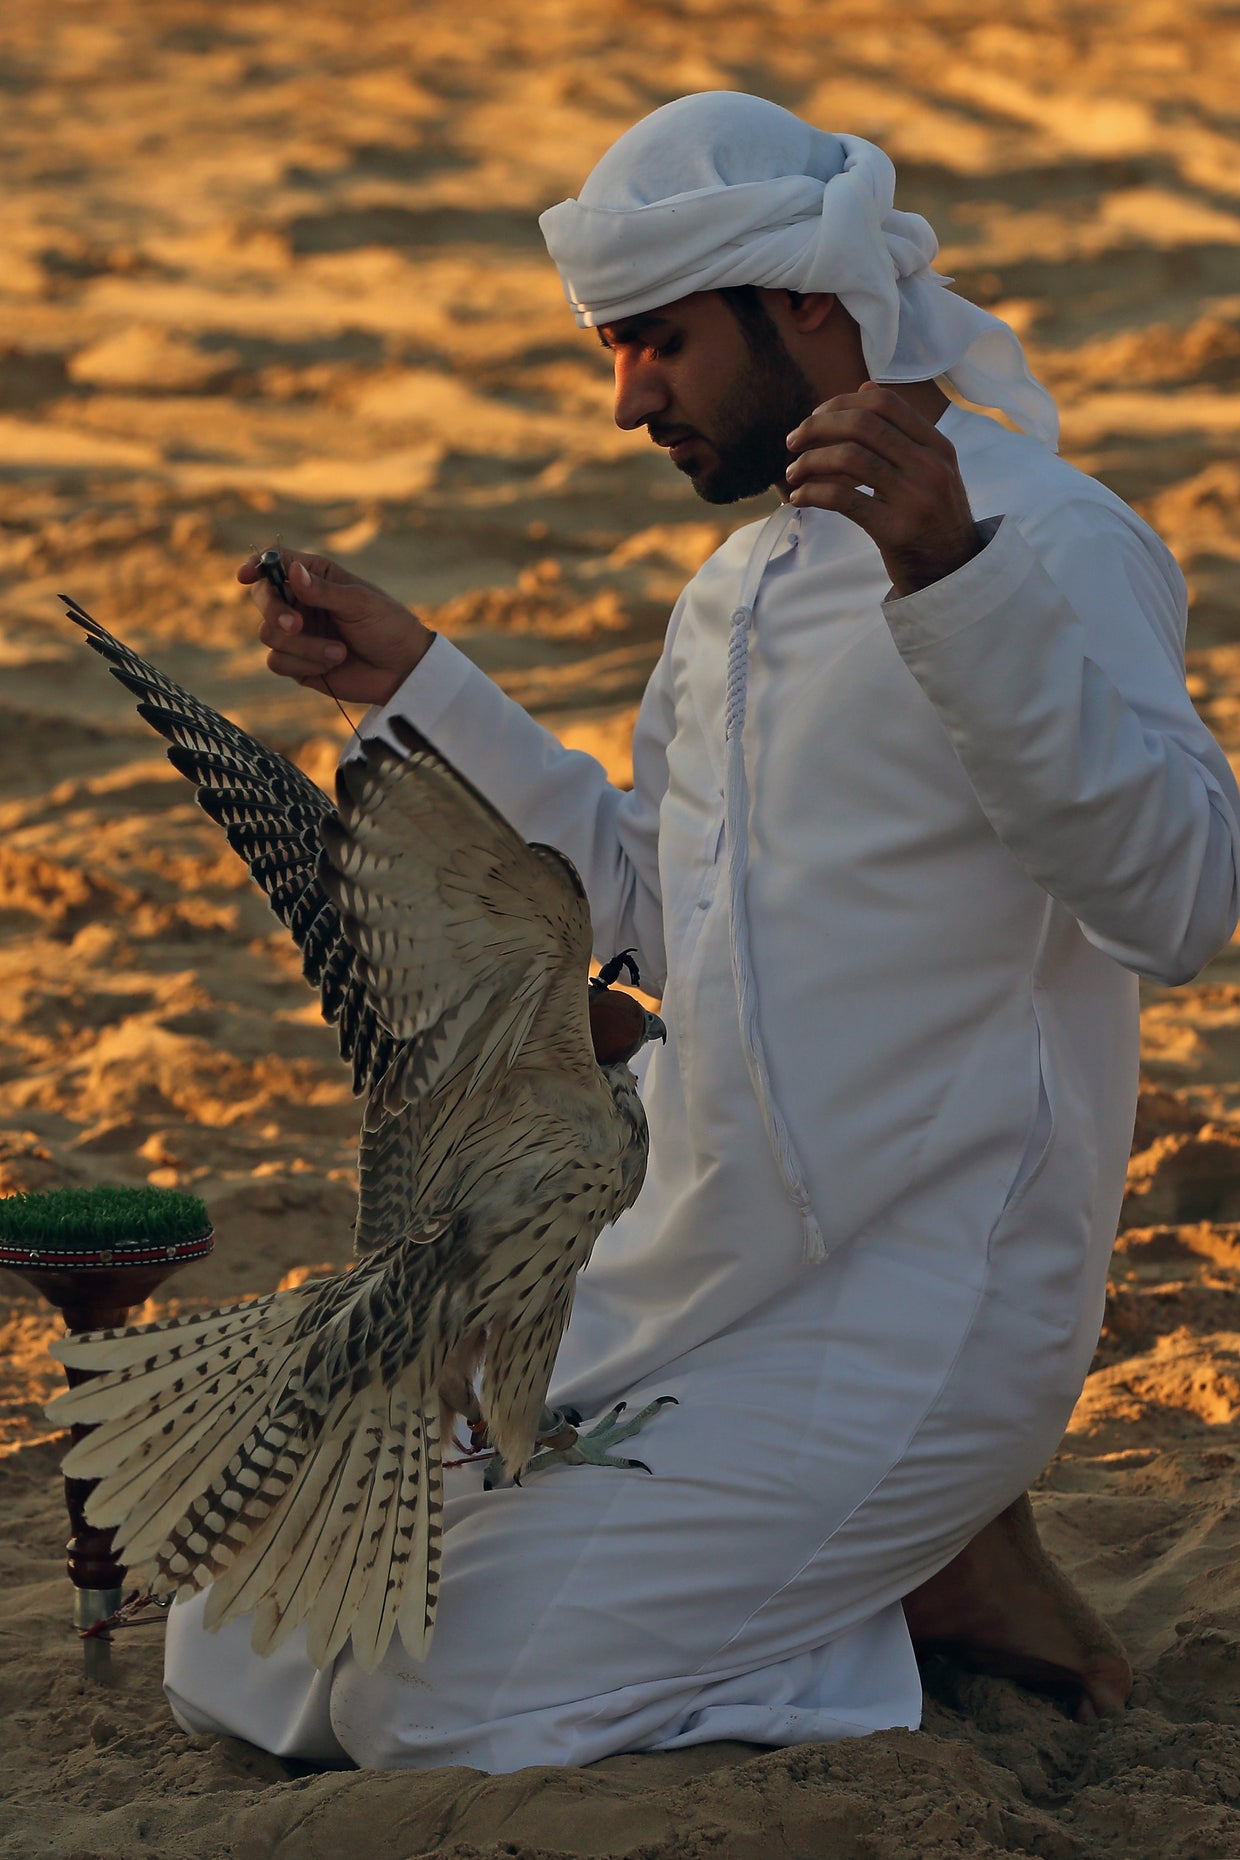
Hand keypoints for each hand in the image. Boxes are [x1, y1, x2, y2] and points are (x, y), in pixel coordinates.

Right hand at [239, 550, 434, 707]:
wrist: (402, 671)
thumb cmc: (388, 627)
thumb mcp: (360, 603)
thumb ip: (323, 590)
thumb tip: (292, 572)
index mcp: (316, 576)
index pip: (275, 563)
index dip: (256, 566)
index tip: (245, 576)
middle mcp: (301, 602)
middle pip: (263, 598)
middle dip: (275, 612)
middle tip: (296, 625)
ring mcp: (297, 633)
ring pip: (269, 635)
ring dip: (303, 647)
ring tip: (339, 653)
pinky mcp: (297, 662)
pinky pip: (277, 661)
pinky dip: (303, 664)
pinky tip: (332, 666)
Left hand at [784, 384, 983, 597]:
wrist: (954, 572)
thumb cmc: (934, 519)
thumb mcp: (932, 470)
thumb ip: (902, 433)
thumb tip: (865, 386)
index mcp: (937, 446)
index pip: (884, 403)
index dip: (841, 403)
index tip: (815, 417)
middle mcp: (929, 466)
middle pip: (862, 424)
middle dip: (816, 427)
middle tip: (792, 441)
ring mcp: (914, 497)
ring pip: (848, 458)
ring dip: (810, 462)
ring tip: (793, 474)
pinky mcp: (895, 530)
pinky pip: (842, 499)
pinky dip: (812, 494)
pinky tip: (799, 498)